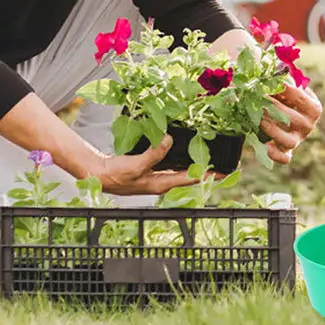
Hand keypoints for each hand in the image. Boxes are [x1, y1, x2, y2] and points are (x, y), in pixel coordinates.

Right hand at [95, 135, 213, 195]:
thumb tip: (169, 140)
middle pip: (189, 177)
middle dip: (205, 171)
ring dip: (193, 165)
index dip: (208, 175)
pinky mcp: (150, 170)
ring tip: (207, 158)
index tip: (224, 172)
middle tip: (222, 165)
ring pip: (180, 171)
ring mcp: (156, 177)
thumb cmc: (116, 175)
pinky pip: (170, 165)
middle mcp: (161, 182)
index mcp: (161, 184)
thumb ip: (154, 154)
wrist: (100, 174)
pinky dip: (179, 159)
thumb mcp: (136, 165)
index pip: (190, 179)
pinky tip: (182, 152)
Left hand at [260, 81, 322, 164]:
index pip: (298, 97)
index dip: (282, 89)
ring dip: (271, 129)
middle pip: (291, 118)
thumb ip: (283, 77)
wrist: (282, 114)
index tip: (268, 81)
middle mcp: (308, 126)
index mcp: (314, 108)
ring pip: (288, 141)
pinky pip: (284, 158)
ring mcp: (298, 140)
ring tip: (257, 117)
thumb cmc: (284, 95)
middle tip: (256, 98)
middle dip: (272, 107)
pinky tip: (264, 145)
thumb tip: (274, 67)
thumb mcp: (288, 84)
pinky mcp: (287, 152)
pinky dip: (275, 154)